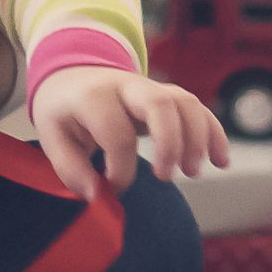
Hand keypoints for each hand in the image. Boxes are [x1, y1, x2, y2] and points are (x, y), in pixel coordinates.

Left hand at [27, 65, 228, 204]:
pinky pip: (198, 108)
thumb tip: (98, 196)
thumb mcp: (51, 137)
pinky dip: (214, 133)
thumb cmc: (63, 112)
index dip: (120, 169)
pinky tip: (220, 161)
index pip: (117, 134)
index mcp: (93, 97)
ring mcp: (151, 88)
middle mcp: (127, 86)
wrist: (72, 75)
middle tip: (166, 177)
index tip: (112, 188)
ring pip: (185, 103)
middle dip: (170, 143)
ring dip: (197, 138)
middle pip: (160, 104)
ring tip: (193, 172)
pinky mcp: (167, 95)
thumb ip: (71, 170)